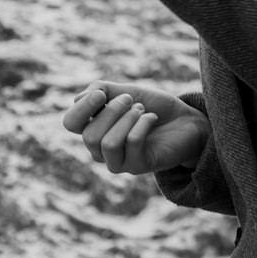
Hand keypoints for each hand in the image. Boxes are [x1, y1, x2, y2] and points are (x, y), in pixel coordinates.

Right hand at [63, 83, 211, 175]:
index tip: (101, 93)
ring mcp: (118, 161)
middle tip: (131, 99)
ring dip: (128, 119)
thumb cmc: (154, 106)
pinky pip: (131, 144)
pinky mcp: (137, 166)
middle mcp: (100, 149)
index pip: (70, 123)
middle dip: (111, 111)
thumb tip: (76, 98)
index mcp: (94, 127)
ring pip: (108, 143)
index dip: (82, 107)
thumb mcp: (128, 92)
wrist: (186, 120)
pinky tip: (152, 118)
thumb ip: (102, 91)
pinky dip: (143, 124)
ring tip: (142, 110)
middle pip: (89, 135)